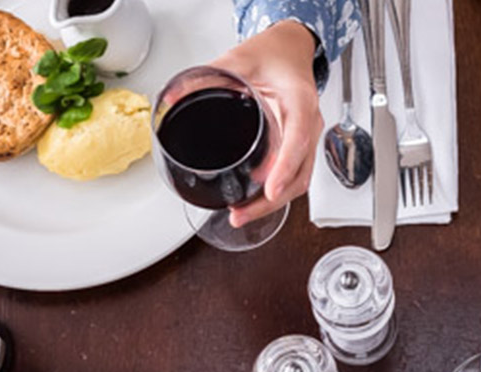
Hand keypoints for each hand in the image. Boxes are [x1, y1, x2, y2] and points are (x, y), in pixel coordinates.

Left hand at [209, 20, 322, 226]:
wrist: (290, 49)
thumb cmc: (273, 54)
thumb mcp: (237, 58)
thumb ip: (206, 75)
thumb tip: (172, 98)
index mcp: (299, 100)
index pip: (297, 138)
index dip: (284, 166)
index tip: (269, 188)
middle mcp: (308, 122)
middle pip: (300, 172)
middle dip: (273, 200)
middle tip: (241, 213)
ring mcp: (306, 136)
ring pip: (299, 179)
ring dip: (274, 202)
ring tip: (242, 214)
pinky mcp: (298, 144)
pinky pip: (295, 174)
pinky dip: (277, 192)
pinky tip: (255, 200)